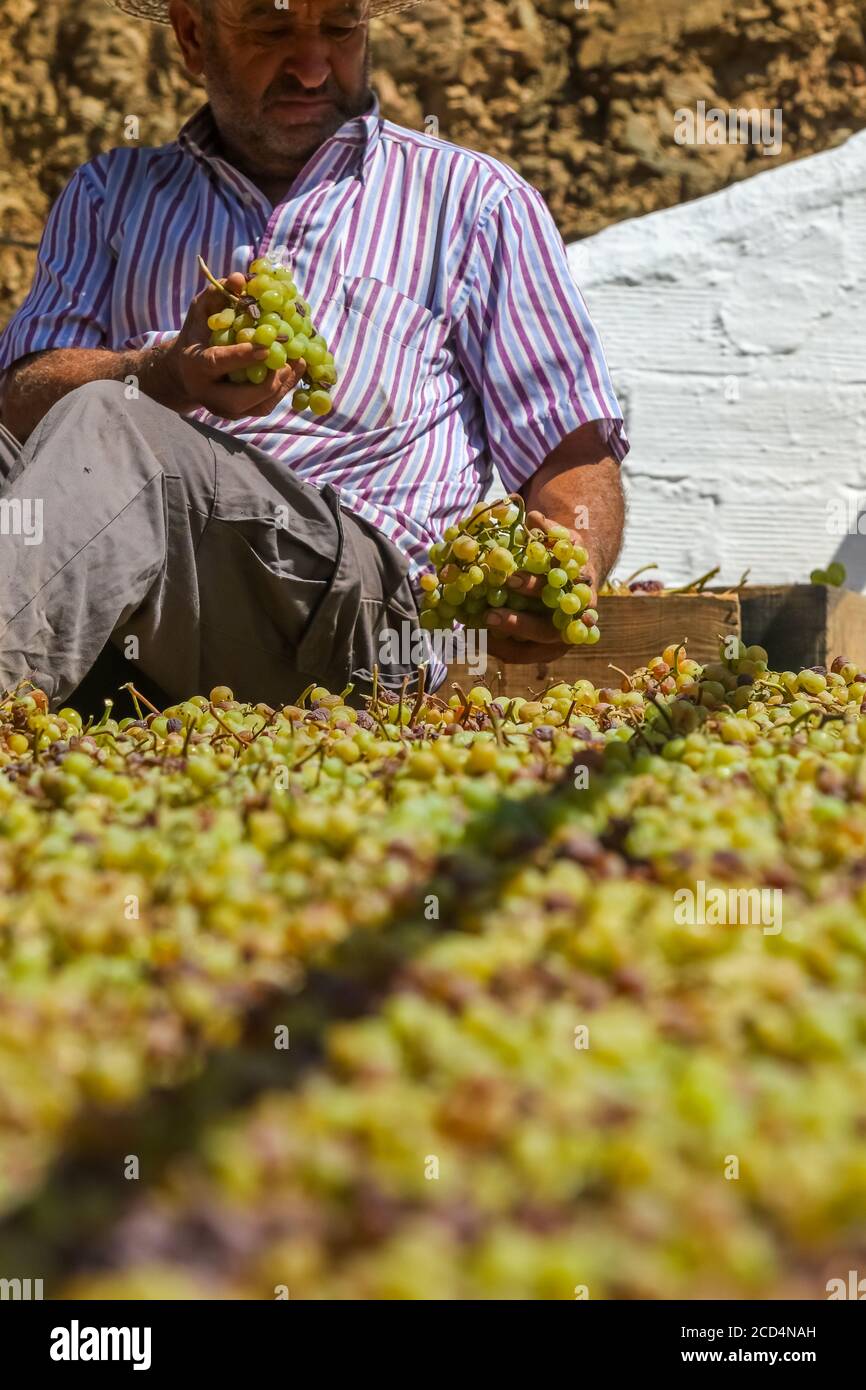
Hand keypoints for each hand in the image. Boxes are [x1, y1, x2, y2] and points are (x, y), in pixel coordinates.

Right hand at [158, 273, 305, 418]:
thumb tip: (239, 278)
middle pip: (241, 398)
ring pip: (258, 406)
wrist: (186, 372)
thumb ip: (218, 295)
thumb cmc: (198, 335)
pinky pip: (266, 406)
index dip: (242, 356)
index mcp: (195, 366)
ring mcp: (225, 411)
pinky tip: (296, 369)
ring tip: (299, 361)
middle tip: (290, 360)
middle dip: (269, 381)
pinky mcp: (241, 415)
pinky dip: (283, 388)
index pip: (218, 363)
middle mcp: (208, 395)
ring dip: (282, 385)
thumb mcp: (202, 311)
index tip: (266, 347)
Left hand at [483, 509, 596, 663]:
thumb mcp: (562, 539)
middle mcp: (572, 622)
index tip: (509, 579)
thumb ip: (551, 530)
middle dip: (517, 623)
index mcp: (580, 592)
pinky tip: (474, 638)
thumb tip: (535, 516)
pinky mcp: (543, 651)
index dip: (534, 587)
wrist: (573, 581)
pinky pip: (520, 655)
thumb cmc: (562, 557)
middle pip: (547, 630)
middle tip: (487, 615)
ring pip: (532, 650)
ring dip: (502, 643)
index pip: (557, 594)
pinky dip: (497, 648)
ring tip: (473, 632)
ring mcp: (559, 641)